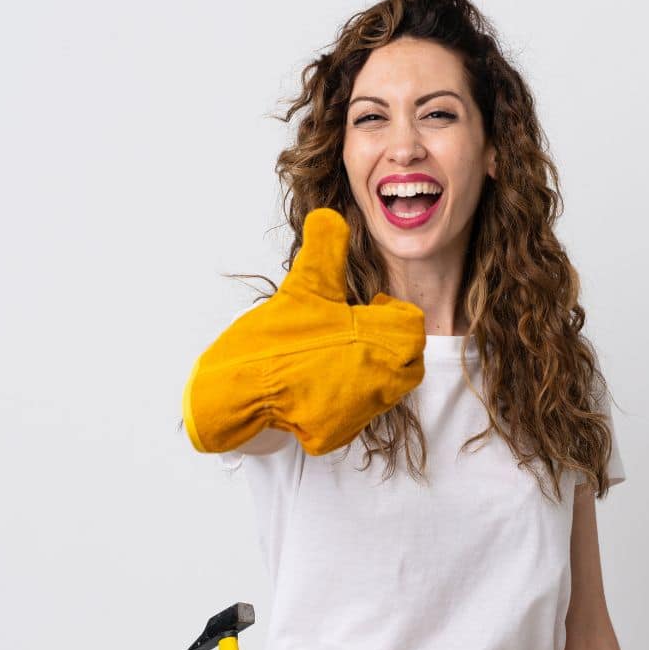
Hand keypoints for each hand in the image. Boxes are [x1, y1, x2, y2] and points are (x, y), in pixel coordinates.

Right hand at [183, 207, 426, 455]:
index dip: (393, 313)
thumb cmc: (272, 338)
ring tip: (338, 355)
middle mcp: (378, 378)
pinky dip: (344, 400)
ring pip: (387, 390)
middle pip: (409, 361)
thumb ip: (325, 248)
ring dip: (372, 370)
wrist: (236, 388)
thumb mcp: (303, 286)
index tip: (368, 307)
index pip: (412, 326)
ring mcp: (360, 410)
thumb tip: (329, 216)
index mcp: (376, 339)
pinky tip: (320, 384)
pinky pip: (357, 415)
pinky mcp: (338, 433)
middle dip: (390, 345)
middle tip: (356, 332)